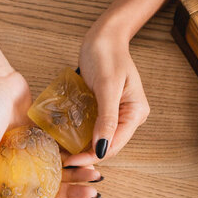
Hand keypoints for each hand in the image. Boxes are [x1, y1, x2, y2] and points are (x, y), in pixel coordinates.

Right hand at [0, 70, 101, 197]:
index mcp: (5, 177)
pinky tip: (91, 160)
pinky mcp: (45, 138)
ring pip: (61, 171)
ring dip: (79, 176)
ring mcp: (35, 153)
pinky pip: (63, 151)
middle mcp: (21, 169)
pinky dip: (77, 157)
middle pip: (52, 188)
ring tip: (96, 177)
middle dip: (73, 193)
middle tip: (92, 193)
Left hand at [63, 26, 149, 166]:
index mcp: (136, 113)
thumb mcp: (106, 87)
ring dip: (82, 148)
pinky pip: (93, 128)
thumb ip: (106, 119)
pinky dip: (80, 135)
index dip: (92, 156)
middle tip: (62, 160)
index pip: (113, 145)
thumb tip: (102, 149)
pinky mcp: (105, 110)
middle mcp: (129, 117)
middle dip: (86, 155)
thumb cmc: (106, 54)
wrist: (104, 36)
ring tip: (61, 153)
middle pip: (107, 145)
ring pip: (99, 139)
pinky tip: (66, 140)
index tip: (70, 161)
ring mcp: (118, 114)